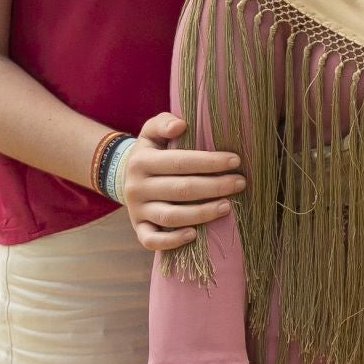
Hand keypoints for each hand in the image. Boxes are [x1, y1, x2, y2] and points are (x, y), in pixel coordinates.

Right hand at [120, 113, 244, 251]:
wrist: (123, 176)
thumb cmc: (151, 151)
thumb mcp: (152, 131)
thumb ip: (164, 122)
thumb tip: (180, 125)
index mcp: (142, 161)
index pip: (180, 162)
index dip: (209, 162)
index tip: (236, 161)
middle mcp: (137, 187)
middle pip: (180, 190)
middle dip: (215, 186)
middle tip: (240, 183)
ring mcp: (137, 210)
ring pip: (170, 217)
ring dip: (201, 213)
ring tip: (227, 206)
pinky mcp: (138, 228)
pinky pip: (151, 240)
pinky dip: (172, 241)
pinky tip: (194, 234)